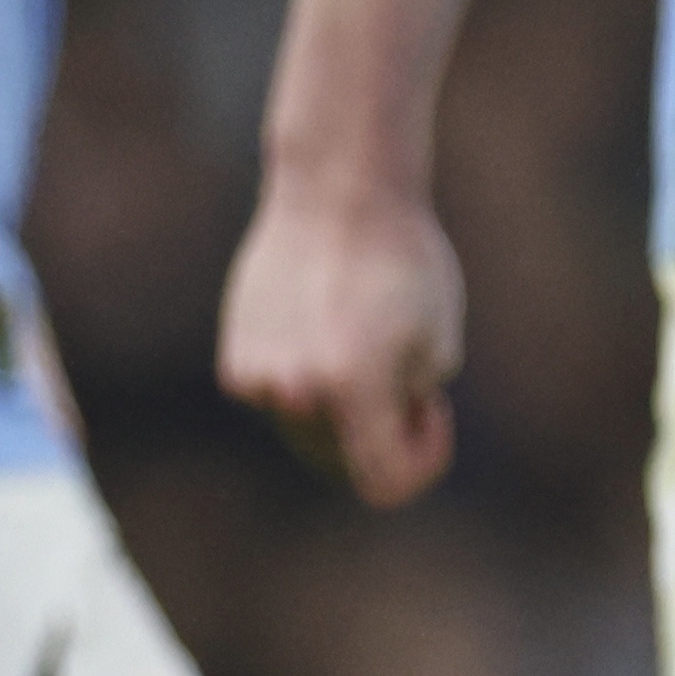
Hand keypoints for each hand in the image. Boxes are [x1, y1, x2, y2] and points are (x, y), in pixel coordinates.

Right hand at [218, 167, 469, 504]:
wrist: (338, 193)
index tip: (431, 413)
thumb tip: (377, 438)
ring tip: (361, 343)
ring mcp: (259, 379)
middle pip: (342, 463)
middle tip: (405, 381)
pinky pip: (281, 402)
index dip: (420, 464)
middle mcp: (297, 392)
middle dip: (381, 436)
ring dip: (341, 410)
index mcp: (354, 389)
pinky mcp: (236, 361)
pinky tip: (322, 330)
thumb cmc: (404, 263)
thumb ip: (409, 409)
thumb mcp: (439, 345)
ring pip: (308, 432)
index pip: (383, 483)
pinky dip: (305, 384)